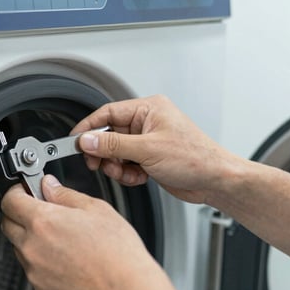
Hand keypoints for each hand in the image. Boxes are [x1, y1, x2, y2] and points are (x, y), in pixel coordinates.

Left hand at [0, 174, 160, 289]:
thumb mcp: (95, 209)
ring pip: (20, 248)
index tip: (26, 192)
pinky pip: (33, 270)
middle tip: (42, 212)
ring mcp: (34, 272)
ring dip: (31, 239)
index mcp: (43, 222)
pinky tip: (66, 260)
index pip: (10, 201)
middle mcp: (32, 247)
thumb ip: (64, 194)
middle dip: (19, 214)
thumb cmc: (117, 252)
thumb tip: (48, 186)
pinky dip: (42, 262)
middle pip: (8, 224)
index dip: (17, 192)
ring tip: (62, 240)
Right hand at [73, 95, 236, 203]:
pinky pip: (126, 163)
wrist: (215, 180)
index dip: (88, 128)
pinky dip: (127, 173)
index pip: (107, 113)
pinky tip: (139, 177)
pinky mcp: (150, 157)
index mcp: (148, 109)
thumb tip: (87, 141)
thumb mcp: (148, 150)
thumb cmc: (195, 158)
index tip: (74, 141)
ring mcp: (148, 141)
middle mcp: (147, 122)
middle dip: (104, 153)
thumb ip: (113, 145)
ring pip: (116, 152)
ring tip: (128, 173)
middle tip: (99, 164)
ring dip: (117, 166)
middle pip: (109, 135)